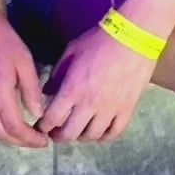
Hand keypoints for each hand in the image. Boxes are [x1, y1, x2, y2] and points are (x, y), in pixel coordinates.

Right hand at [0, 11, 49, 147]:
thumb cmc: (2, 40)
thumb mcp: (24, 61)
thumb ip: (31, 90)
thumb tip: (38, 114)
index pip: (14, 127)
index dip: (30, 139)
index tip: (43, 140)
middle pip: (0, 133)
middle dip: (20, 142)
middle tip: (34, 141)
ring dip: (4, 139)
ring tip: (19, 136)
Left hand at [38, 25, 153, 142]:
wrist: (132, 37)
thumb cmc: (98, 41)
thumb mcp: (70, 52)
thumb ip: (57, 75)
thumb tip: (47, 92)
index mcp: (72, 90)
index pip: (52, 119)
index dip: (43, 126)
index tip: (42, 126)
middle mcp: (89, 105)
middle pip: (70, 134)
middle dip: (59, 136)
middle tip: (56, 133)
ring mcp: (110, 110)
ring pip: (92, 136)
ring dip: (81, 136)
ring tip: (78, 130)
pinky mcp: (127, 110)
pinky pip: (114, 132)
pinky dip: (104, 136)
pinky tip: (99, 131)